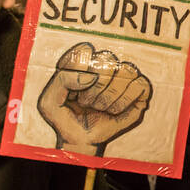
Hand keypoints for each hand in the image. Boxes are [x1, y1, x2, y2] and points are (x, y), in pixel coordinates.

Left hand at [37, 42, 151, 153]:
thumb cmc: (64, 117)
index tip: (73, 91)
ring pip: (126, 71)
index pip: (86, 50)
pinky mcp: (138, 90)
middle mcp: (104, 64)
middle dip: (95, 89)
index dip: (79, 70)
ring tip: (100, 108)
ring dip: (109, 97)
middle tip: (86, 103)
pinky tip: (114, 110)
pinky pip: (140, 85)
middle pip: (108, 60)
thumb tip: (91, 77)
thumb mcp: (49, 101)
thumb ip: (62, 81)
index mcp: (83, 61)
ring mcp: (123, 77)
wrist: (79, 139)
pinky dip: (124, 101)